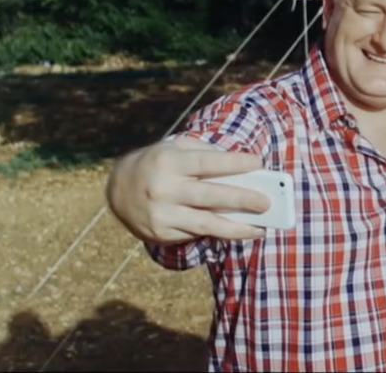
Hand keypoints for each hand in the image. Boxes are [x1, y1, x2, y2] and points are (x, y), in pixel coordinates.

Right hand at [105, 136, 270, 244]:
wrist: (118, 188)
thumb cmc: (160, 164)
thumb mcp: (176, 150)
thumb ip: (205, 156)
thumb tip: (244, 173)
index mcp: (168, 162)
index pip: (206, 162)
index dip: (233, 163)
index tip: (258, 163)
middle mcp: (163, 188)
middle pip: (209, 195)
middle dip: (241, 199)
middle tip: (267, 202)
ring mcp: (161, 214)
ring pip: (205, 224)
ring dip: (236, 228)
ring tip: (260, 229)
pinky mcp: (160, 233)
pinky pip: (195, 235)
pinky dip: (219, 234)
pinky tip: (238, 232)